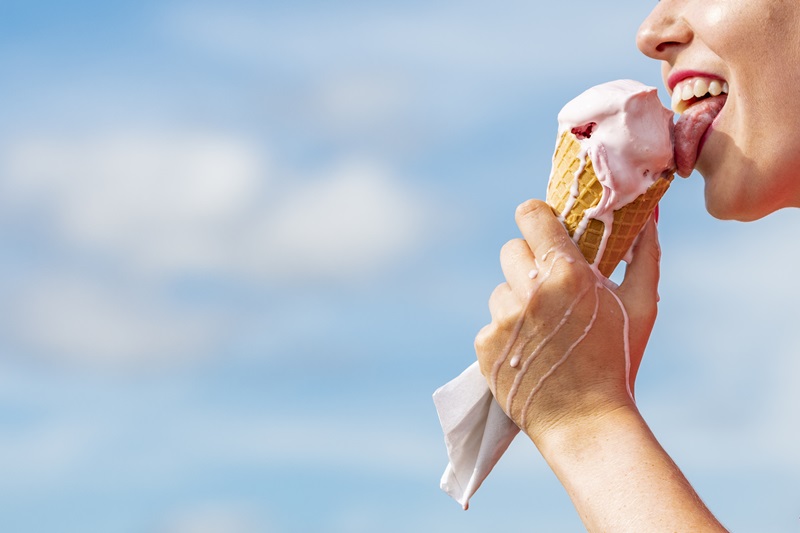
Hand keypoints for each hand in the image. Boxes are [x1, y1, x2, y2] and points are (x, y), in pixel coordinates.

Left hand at [475, 199, 660, 442]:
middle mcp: (530, 291)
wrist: (586, 422)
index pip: (531, 215)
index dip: (536, 218)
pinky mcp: (485, 344)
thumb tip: (647, 218)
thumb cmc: (619, 361)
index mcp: (567, 273)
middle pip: (511, 249)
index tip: (542, 229)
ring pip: (500, 290)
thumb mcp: (642, 306)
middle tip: (549, 288)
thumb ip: (644, 255)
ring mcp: (504, 319)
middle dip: (528, 263)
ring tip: (544, 330)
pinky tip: (529, 352)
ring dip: (517, 302)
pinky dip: (505, 334)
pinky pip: (490, 323)